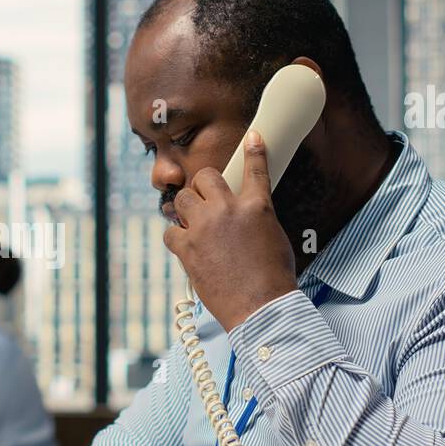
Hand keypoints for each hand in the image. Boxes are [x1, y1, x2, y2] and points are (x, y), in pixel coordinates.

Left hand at [163, 130, 297, 332]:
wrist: (261, 307)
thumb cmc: (273, 278)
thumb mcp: (274, 238)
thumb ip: (256, 218)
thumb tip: (245, 215)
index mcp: (257, 207)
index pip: (255, 170)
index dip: (254, 150)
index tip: (252, 138)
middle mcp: (228, 211)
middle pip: (204, 177)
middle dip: (203, 185)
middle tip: (206, 200)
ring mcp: (204, 228)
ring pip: (182, 199)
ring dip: (187, 208)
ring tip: (195, 223)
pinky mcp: (187, 248)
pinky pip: (170, 231)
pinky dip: (176, 237)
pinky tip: (187, 245)